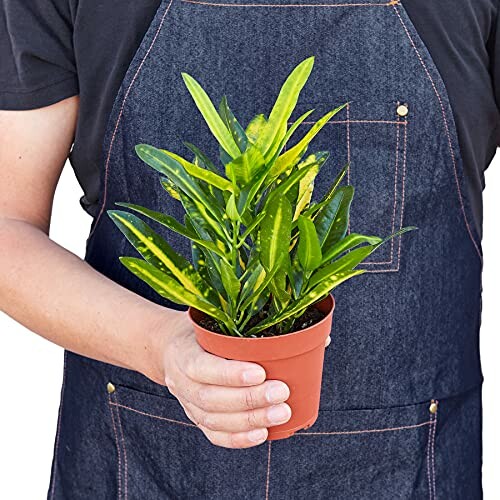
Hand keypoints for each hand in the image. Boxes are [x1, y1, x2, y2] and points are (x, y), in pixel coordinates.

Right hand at [153, 311, 330, 448]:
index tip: (260, 372)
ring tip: (281, 413)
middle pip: (211, 398)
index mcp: (183, 352)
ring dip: (249, 420)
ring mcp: (186, 403)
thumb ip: (254, 325)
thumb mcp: (214, 319)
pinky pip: (214, 435)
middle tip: (281, 393)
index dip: (230, 374)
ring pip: (214, 419)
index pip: (202, 367)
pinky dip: (238, 438)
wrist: (169, 348)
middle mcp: (181, 381)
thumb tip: (317, 334)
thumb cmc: (201, 331)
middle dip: (249, 399)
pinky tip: (262, 433)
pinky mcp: (195, 418)